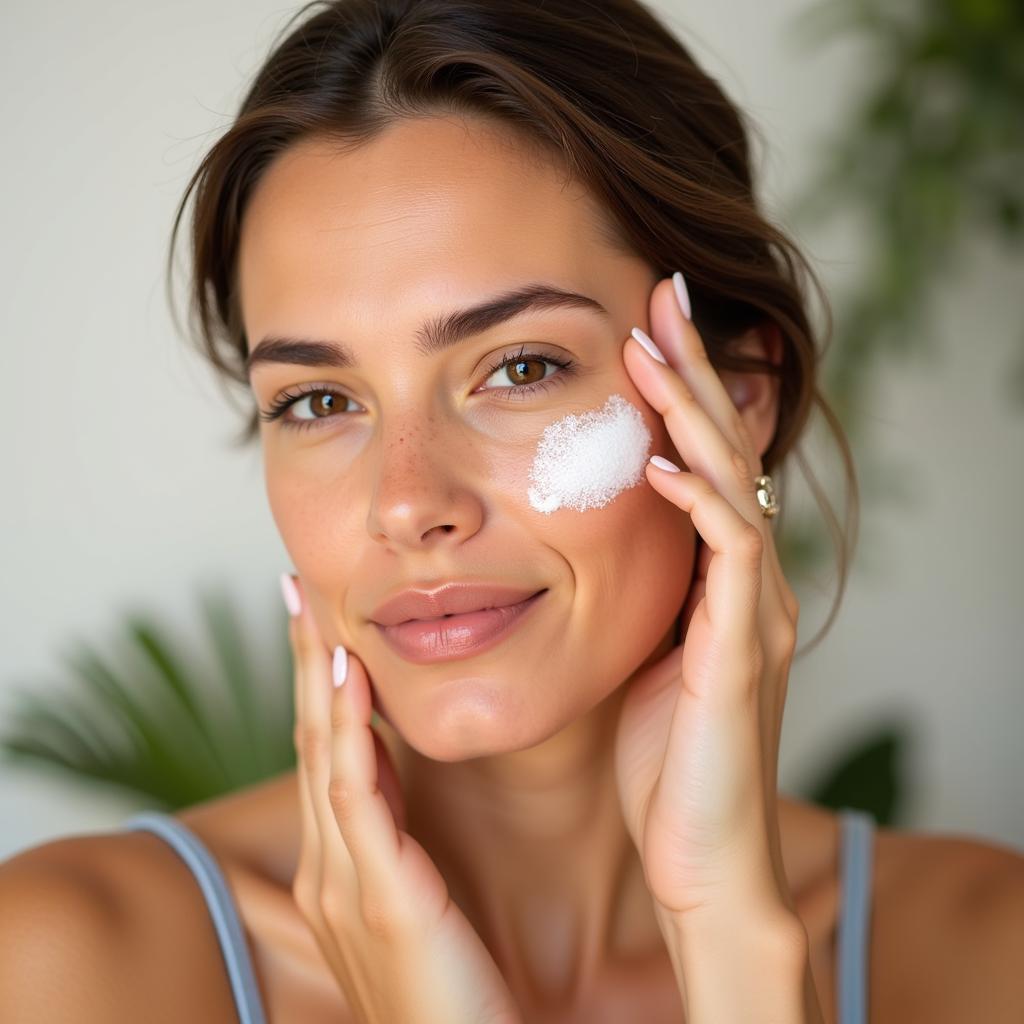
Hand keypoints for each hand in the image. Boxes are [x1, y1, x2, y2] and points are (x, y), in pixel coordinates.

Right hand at [286, 575, 521, 1023]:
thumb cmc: (453, 990)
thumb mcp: (419, 901)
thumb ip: (401, 840)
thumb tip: (400, 770)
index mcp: (339, 865)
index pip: (324, 750)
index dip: (319, 680)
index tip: (318, 617)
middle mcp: (328, 867)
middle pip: (312, 738)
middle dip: (306, 660)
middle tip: (298, 586)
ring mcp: (345, 884)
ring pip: (325, 755)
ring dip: (320, 676)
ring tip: (315, 607)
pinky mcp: (381, 901)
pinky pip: (358, 799)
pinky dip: (350, 733)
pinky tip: (350, 678)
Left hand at [612, 274, 802, 931]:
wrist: (697, 862)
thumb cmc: (655, 763)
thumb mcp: (631, 658)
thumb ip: (623, 598)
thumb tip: (569, 546)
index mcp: (710, 580)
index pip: (698, 458)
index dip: (672, 391)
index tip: (633, 326)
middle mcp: (743, 582)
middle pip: (723, 447)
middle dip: (689, 369)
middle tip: (659, 292)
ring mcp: (751, 612)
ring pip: (732, 482)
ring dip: (692, 412)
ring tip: (655, 344)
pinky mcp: (742, 653)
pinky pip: (731, 558)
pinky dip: (699, 504)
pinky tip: (663, 462)